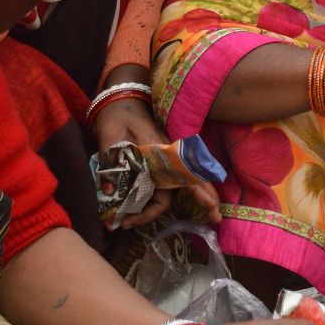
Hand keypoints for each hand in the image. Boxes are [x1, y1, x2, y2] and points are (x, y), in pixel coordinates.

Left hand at [93, 100, 220, 227]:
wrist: (118, 102)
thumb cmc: (118, 117)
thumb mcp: (111, 138)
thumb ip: (111, 163)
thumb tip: (108, 192)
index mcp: (162, 151)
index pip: (187, 174)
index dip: (201, 192)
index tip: (211, 207)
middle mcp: (165, 159)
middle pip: (186, 185)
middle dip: (204, 201)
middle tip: (215, 220)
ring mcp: (159, 162)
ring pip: (168, 190)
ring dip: (154, 209)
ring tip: (129, 222)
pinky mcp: (150, 165)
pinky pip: (156, 186)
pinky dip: (148, 201)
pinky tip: (133, 210)